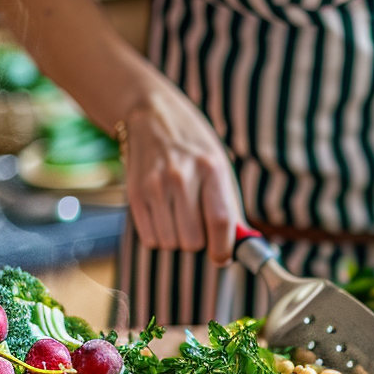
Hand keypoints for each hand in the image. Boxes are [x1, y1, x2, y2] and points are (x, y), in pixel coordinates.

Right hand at [122, 76, 241, 264]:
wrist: (152, 116)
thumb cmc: (194, 147)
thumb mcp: (220, 166)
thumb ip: (229, 206)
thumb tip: (238, 247)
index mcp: (211, 168)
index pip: (220, 222)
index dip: (223, 249)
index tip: (222, 257)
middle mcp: (181, 176)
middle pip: (192, 240)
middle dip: (199, 242)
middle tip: (198, 227)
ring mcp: (155, 185)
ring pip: (170, 242)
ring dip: (177, 240)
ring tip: (180, 217)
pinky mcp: (134, 193)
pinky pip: (150, 238)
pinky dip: (159, 236)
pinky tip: (164, 216)